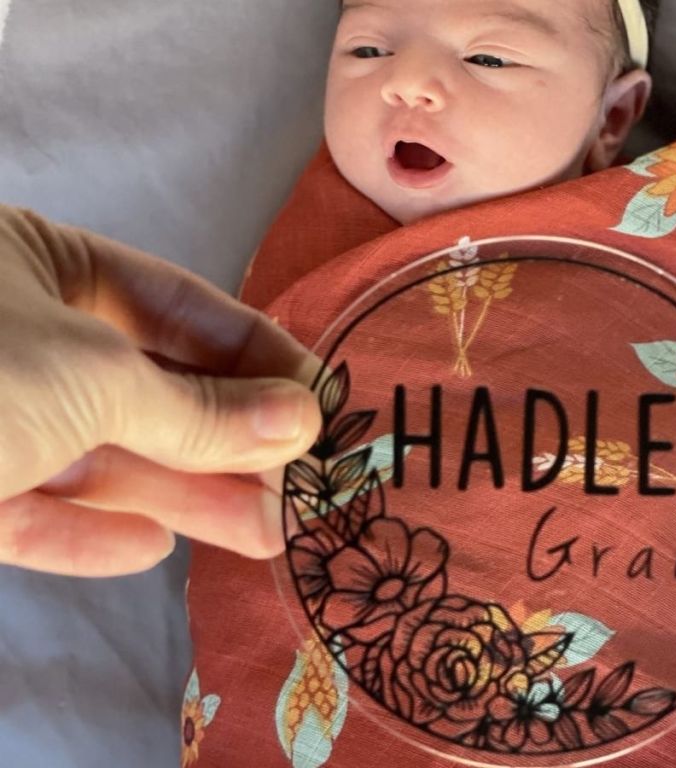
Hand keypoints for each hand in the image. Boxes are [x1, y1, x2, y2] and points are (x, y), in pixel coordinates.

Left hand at [0, 206, 321, 576]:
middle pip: (153, 391)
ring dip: (185, 496)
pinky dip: (88, 535)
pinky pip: (32, 510)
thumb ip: (198, 408)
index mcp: (43, 266)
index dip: (260, 354)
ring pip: (103, 456)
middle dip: (232, 440)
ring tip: (268, 534)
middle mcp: (19, 335)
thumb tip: (301, 419)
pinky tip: (150, 550)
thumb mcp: (89, 375)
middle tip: (308, 486)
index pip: (182, 308)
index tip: (324, 401)